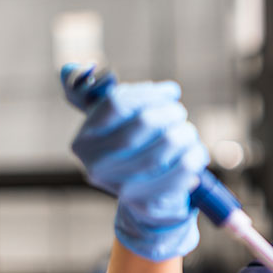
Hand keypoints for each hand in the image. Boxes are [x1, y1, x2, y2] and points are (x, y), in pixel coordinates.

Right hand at [65, 64, 209, 260]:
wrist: (145, 200)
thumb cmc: (134, 152)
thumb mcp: (117, 125)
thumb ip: (106, 96)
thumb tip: (77, 69)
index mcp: (84, 140)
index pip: (117, 102)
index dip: (150, 92)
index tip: (171, 92)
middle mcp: (97, 165)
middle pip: (145, 122)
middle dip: (171, 111)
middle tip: (179, 113)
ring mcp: (121, 187)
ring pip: (167, 144)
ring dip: (185, 133)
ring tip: (188, 133)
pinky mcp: (147, 203)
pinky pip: (183, 170)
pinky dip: (195, 156)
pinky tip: (194, 153)